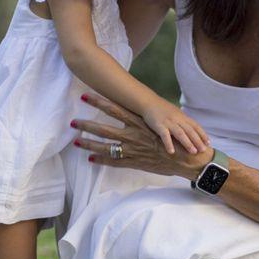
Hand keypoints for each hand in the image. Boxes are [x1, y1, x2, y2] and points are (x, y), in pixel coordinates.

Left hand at [72, 92, 212, 177]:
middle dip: (87, 125)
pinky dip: (101, 160)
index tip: (86, 96)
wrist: (186, 159)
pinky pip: (113, 162)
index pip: (115, 109)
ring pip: (105, 146)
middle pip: (104, 128)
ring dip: (89, 143)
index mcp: (139, 122)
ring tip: (75, 141)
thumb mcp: (162, 122)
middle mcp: (132, 135)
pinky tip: (90, 158)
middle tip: (72, 121)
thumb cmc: (176, 139)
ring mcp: (132, 150)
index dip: (99, 102)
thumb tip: (139, 107)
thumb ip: (147, 116)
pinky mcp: (134, 162)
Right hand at [140, 98, 209, 154]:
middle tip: (203, 150)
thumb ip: (183, 121)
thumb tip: (192, 130)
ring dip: (187, 143)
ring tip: (193, 152)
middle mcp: (178, 119)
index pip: (195, 126)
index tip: (208, 143)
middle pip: (190, 131)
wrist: (149, 102)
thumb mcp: (176, 113)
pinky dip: (169, 144)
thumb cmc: (162, 109)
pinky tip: (171, 152)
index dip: (202, 134)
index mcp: (183, 117)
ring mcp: (168, 122)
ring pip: (180, 133)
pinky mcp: (159, 125)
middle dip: (197, 141)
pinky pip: (165, 136)